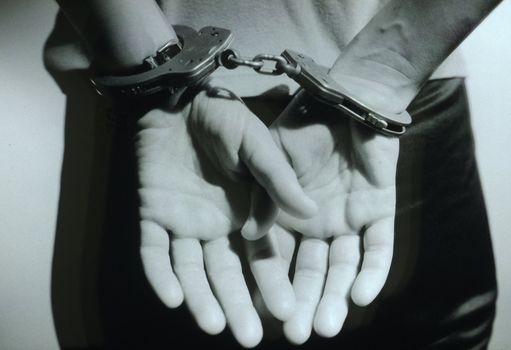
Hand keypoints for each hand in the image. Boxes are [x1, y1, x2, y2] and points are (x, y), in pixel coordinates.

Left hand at [135, 85, 315, 346]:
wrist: (179, 100)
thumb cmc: (224, 118)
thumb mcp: (258, 144)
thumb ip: (278, 178)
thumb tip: (312, 215)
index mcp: (245, 211)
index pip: (261, 256)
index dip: (273, 282)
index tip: (289, 310)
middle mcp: (217, 225)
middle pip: (226, 272)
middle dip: (238, 302)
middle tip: (249, 335)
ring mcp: (184, 222)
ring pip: (192, 269)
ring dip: (200, 297)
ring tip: (214, 325)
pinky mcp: (153, 214)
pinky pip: (154, 251)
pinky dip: (161, 274)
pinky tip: (173, 298)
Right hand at [270, 91, 399, 343]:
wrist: (344, 98)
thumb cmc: (303, 123)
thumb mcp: (270, 156)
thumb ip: (263, 194)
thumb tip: (250, 235)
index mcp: (286, 214)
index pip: (276, 258)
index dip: (271, 285)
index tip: (266, 313)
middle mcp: (315, 224)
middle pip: (310, 271)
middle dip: (304, 301)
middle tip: (299, 333)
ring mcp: (348, 219)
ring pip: (343, 267)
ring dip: (335, 295)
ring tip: (327, 326)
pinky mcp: (379, 212)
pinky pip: (379, 247)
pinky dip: (373, 270)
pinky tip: (362, 294)